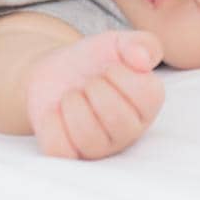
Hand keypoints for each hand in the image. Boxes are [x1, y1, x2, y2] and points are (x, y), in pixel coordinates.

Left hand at [24, 29, 163, 159]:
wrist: (55, 72)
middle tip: (88, 84)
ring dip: (71, 105)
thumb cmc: (93, 60)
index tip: (109, 69)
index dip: (120, 74)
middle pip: (116, 117)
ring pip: (88, 136)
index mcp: (147, 105)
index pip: (146, 95)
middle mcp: (128, 132)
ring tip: (72, 97)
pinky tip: (55, 112)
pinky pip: (61, 150)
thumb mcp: (118, 43)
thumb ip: (142, 44)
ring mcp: (100, 148)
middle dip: (93, 89)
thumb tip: (144, 60)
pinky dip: (51, 125)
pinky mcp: (71, 156)